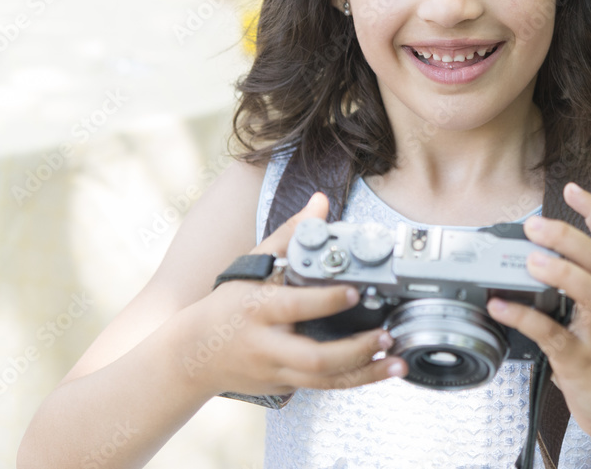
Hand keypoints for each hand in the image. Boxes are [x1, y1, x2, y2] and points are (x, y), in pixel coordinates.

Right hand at [181, 193, 406, 398]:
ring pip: (323, 380)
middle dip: (354, 350)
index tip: (354, 292)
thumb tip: (320, 203)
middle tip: (386, 334)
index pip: (293, 305)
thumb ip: (290, 234)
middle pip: (312, 356)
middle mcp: (267, 344)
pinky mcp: (285, 385)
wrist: (194, 355)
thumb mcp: (253, 265)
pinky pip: (324, 387)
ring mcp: (276, 369)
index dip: (325, 301)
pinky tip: (381, 371)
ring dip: (364, 373)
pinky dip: (355, 380)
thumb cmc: (229, 303)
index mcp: (257, 308)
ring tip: (397, 362)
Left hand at [487, 182, 590, 442]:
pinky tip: (500, 307)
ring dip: (560, 272)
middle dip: (567, 235)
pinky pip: (553, 335)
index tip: (571, 187)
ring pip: (589, 293)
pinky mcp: (580, 360)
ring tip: (530, 260)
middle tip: (533, 224)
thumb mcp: (589, 315)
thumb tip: (525, 260)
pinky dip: (525, 318)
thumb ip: (566, 288)